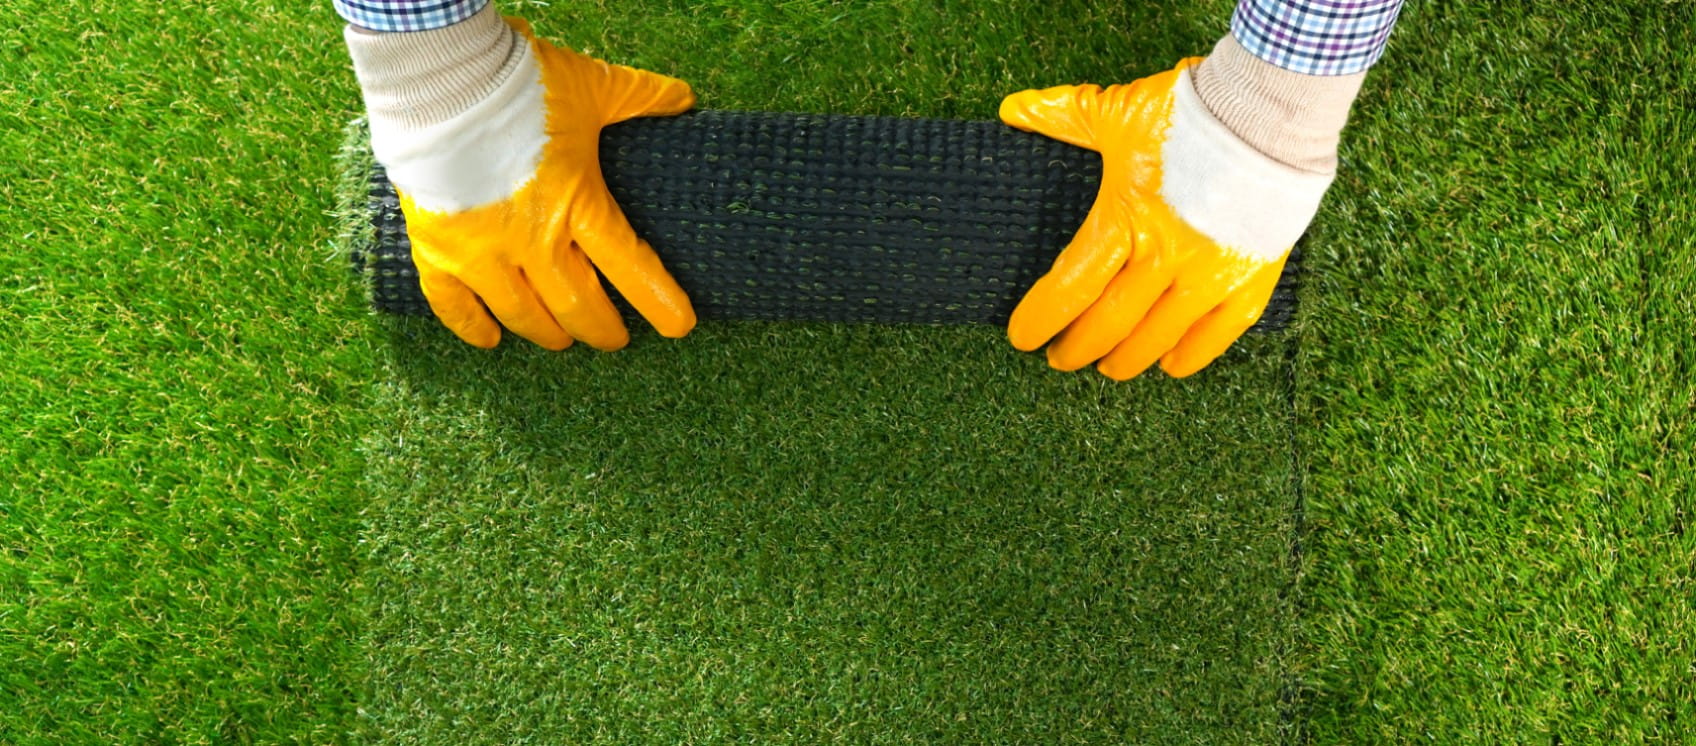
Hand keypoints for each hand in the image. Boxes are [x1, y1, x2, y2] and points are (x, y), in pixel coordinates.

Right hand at [375, 18, 696, 349]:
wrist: (437, 74)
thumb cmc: (519, 80)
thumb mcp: (591, 86)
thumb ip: (639, 96)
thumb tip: (684, 99)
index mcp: (578, 204)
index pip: (631, 268)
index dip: (659, 302)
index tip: (679, 325)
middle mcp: (532, 239)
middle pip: (577, 306)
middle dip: (601, 328)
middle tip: (614, 337)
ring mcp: (481, 251)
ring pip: (522, 315)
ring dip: (547, 333)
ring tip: (561, 338)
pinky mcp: (436, 248)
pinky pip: (453, 305)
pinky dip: (473, 327)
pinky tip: (491, 339)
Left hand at [999, 58, 1331, 377]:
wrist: (1272, 108)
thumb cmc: (1192, 109)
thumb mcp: (1117, 110)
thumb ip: (1064, 115)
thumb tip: (1012, 109)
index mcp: (1125, 221)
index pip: (1070, 287)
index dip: (1042, 318)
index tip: (1023, 337)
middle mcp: (1165, 257)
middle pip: (1109, 323)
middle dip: (1079, 348)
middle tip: (1061, 360)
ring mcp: (1211, 273)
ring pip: (1159, 338)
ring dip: (1128, 359)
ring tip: (1108, 368)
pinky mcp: (1251, 278)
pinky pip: (1219, 333)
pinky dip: (1192, 354)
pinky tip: (1172, 365)